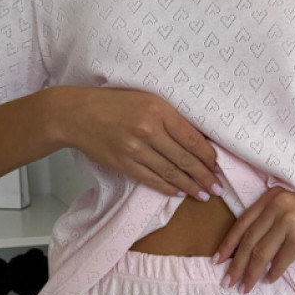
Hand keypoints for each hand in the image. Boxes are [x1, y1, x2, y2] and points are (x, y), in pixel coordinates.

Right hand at [65, 87, 222, 200]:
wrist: (76, 114)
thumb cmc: (114, 104)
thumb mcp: (146, 100)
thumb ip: (170, 117)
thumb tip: (197, 140)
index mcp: (158, 110)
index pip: (192, 138)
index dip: (208, 156)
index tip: (218, 166)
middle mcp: (148, 130)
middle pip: (184, 159)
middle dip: (205, 176)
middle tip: (218, 188)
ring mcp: (135, 149)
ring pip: (170, 172)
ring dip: (190, 186)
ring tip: (205, 195)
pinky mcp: (124, 164)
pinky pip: (152, 179)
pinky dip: (168, 188)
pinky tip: (180, 192)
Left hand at [213, 189, 294, 293]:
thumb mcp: (294, 210)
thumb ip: (272, 222)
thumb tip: (249, 250)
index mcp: (272, 197)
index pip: (242, 223)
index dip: (227, 244)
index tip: (217, 260)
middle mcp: (277, 206)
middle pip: (248, 240)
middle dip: (235, 264)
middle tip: (227, 281)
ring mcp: (288, 221)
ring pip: (260, 253)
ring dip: (250, 274)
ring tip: (244, 287)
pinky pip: (279, 262)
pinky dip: (272, 274)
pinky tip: (269, 281)